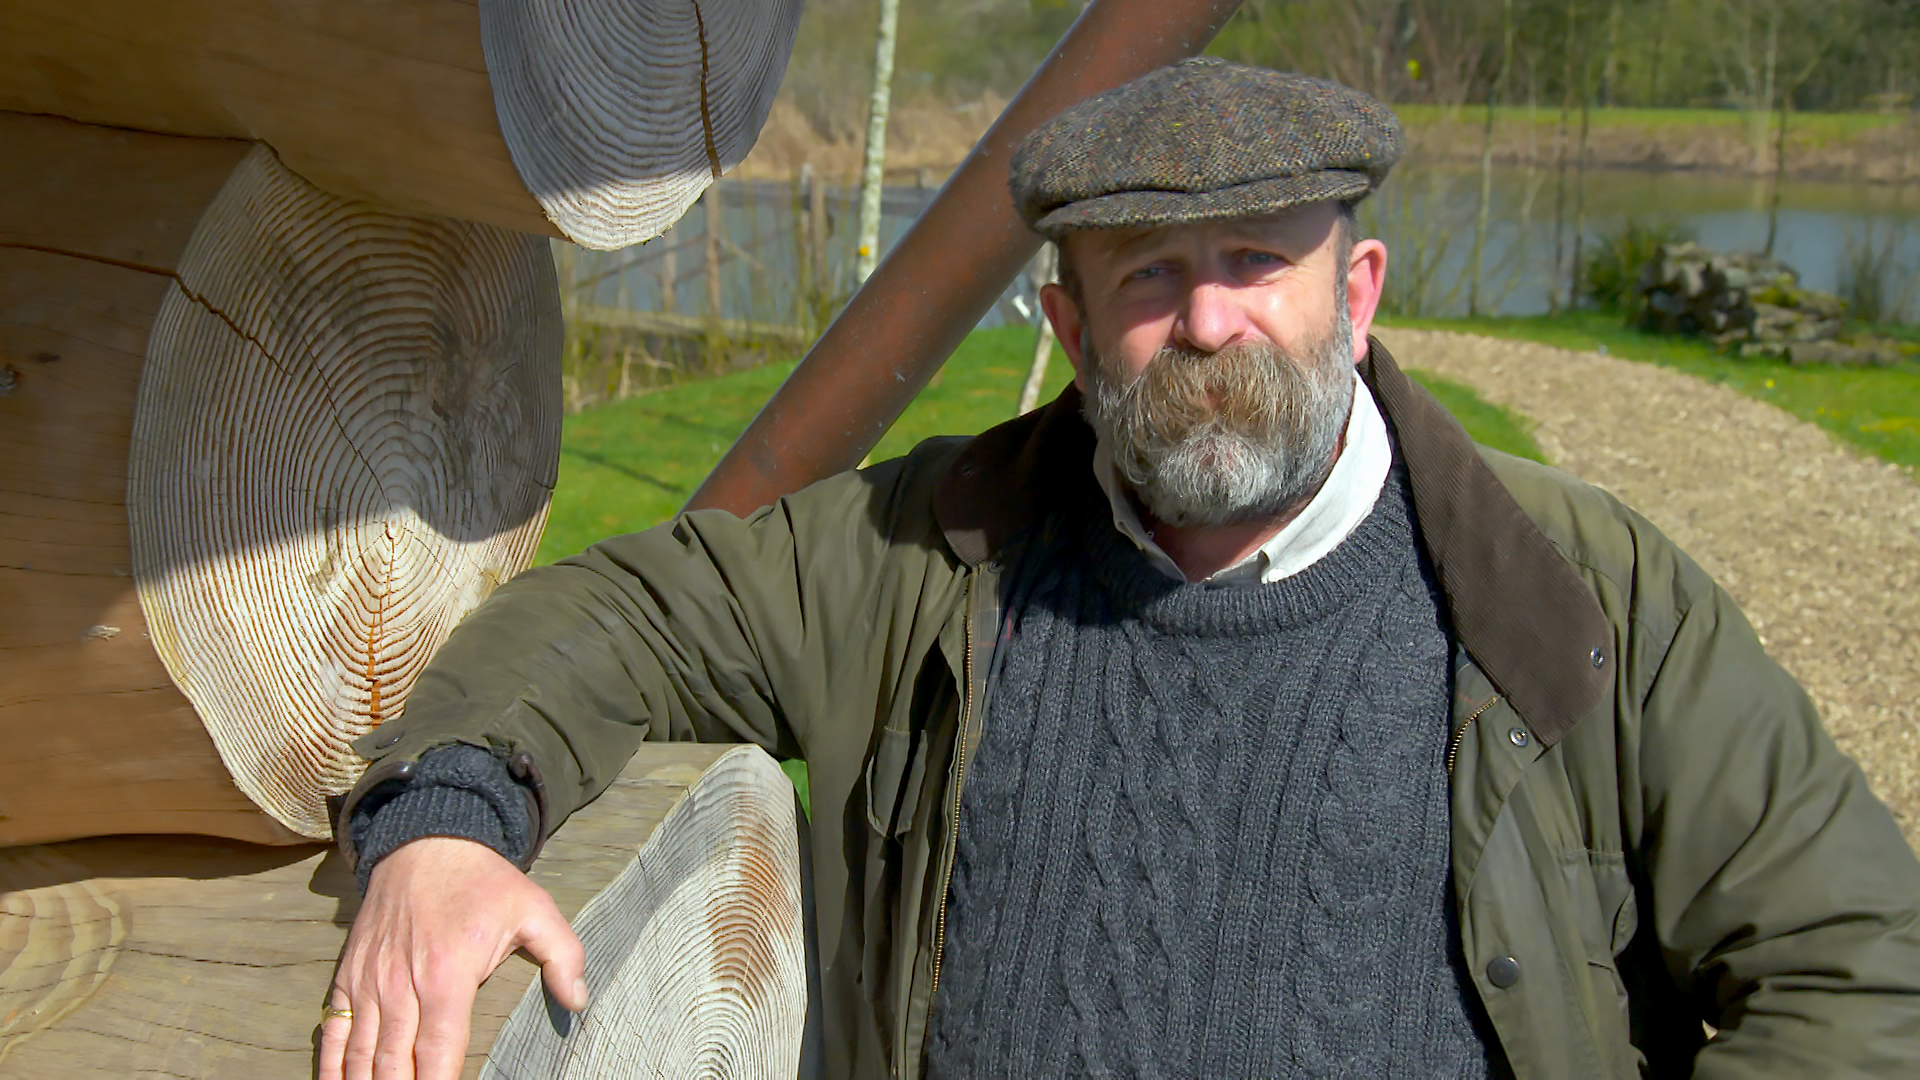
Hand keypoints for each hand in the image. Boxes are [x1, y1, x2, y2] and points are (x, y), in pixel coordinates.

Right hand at [317, 837, 588, 1079]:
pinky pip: (333, 1031)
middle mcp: (401, 985)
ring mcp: (370, 982)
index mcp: (448, 976)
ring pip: (362, 1055)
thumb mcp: (535, 908)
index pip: (440, 1053)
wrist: (425, 842)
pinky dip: (332, 1065)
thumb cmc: (483, 882)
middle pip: (395, 1064)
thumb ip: (563, 955)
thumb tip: (579, 1001)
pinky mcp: (349, 976)